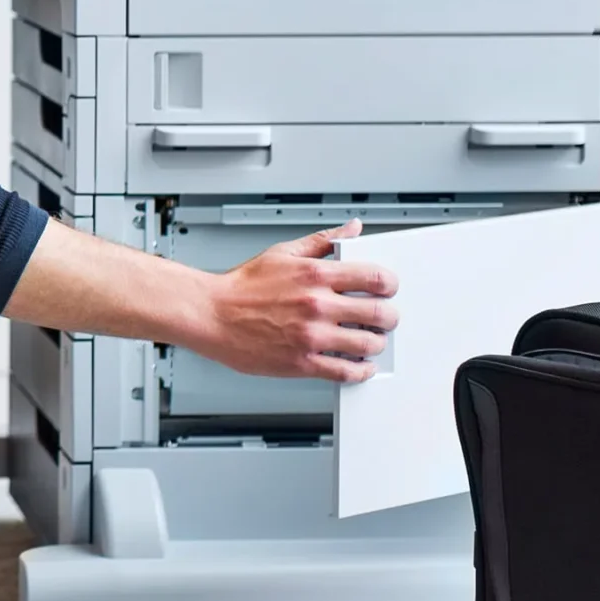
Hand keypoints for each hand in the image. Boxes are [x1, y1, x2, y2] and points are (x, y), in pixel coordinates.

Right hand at [185, 221, 399, 383]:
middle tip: (385, 319)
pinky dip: (360, 370)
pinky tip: (358, 364)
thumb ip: (323, 240)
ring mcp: (311, 335)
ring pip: (368, 344)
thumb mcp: (282, 253)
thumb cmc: (240, 287)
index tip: (387, 290)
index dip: (390, 285)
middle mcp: (317, 305)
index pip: (376, 278)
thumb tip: (352, 229)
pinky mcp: (302, 362)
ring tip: (369, 341)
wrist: (210, 314)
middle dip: (389, 317)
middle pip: (380, 314)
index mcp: (315, 274)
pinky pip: (346, 371)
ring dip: (375, 344)